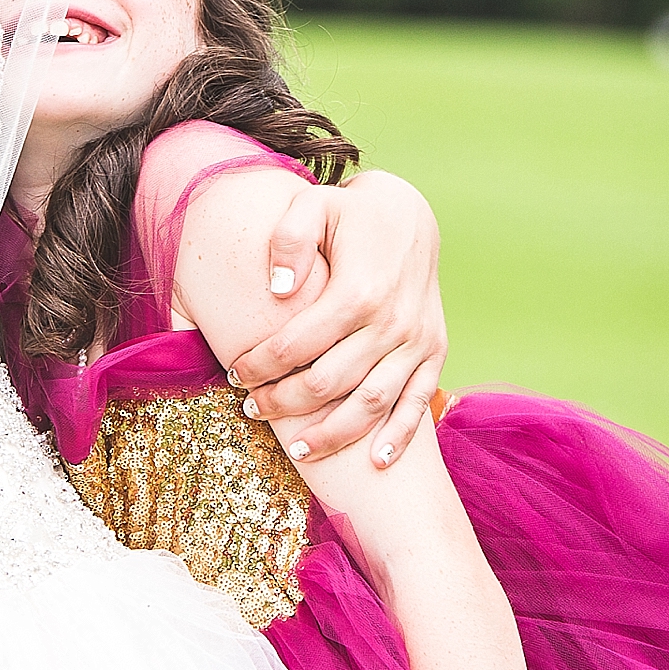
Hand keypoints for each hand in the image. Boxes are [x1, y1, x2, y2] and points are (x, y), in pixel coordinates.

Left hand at [227, 170, 445, 466]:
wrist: (410, 212)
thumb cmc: (350, 212)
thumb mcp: (313, 205)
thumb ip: (288, 241)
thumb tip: (277, 291)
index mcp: (359, 290)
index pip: (298, 344)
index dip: (261, 365)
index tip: (233, 374)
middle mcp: (393, 322)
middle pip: (329, 382)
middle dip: (284, 402)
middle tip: (250, 409)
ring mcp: (418, 340)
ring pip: (372, 404)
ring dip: (334, 433)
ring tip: (298, 450)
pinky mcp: (435, 350)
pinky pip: (417, 402)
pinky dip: (400, 437)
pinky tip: (375, 463)